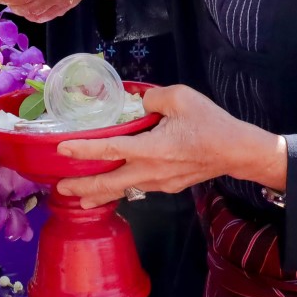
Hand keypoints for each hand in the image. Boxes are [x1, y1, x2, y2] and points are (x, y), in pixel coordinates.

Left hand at [55, 86, 279, 209]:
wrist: (237, 151)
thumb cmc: (211, 123)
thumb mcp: (181, 97)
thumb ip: (152, 98)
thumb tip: (136, 103)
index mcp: (151, 149)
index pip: (109, 149)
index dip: (83, 150)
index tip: (62, 150)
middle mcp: (151, 171)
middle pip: (110, 183)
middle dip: (83, 187)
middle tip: (59, 189)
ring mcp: (160, 182)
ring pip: (123, 190)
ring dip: (99, 194)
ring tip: (79, 199)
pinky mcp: (169, 186)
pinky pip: (138, 188)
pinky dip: (120, 190)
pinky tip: (113, 188)